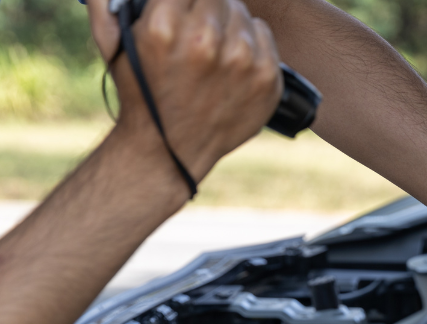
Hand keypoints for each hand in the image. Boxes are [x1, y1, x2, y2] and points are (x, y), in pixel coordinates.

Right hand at [86, 0, 282, 186]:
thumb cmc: (141, 94)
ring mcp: (241, 60)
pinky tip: (234, 60)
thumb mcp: (113, 44)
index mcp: (165, 27)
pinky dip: (252, 40)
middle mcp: (205, 41)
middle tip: (199, 28)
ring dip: (229, 23)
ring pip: (242, 12)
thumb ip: (105, 2)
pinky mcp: (266, 77)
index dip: (184, 0)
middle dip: (207, 8)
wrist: (170, 149)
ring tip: (215, 48)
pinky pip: (264, 33)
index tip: (184, 10)